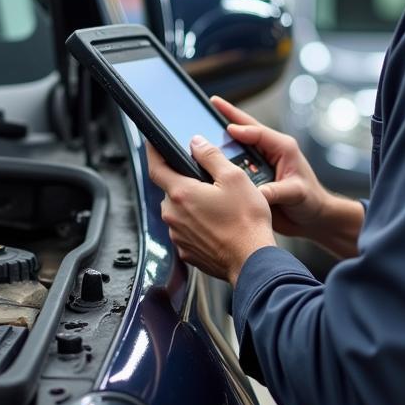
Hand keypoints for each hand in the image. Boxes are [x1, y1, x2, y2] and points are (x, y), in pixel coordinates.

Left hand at [146, 136, 275, 284]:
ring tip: (218, 207)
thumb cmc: (246, 221)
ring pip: (179, 211)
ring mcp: (178, 236)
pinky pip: (186, 230)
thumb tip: (196, 143)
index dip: (152, 153)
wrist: (252, 261)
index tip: (152, 144)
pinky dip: (196, 224)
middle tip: (208, 182)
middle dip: (185, 182)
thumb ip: (211, 156)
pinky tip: (217, 225)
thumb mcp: (234, 177)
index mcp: (181, 193)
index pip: (156, 168)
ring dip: (192, 205)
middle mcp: (173, 216)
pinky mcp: (186, 251)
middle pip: (170, 190)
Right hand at [211, 96, 331, 240]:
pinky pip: (235, 163)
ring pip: (238, 145)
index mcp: (283, 147)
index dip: (242, 128)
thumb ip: (277, 191)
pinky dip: (222, 159)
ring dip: (222, 137)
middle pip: (245, 129)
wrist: (313, 218)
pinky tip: (207, 158)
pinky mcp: (254, 175)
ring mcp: (261, 162)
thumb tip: (256, 193)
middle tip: (211, 103)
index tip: (226, 127)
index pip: (258, 132)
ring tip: (203, 128)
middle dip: (228, 115)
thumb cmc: (312, 201)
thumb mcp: (297, 193)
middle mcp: (270, 150)